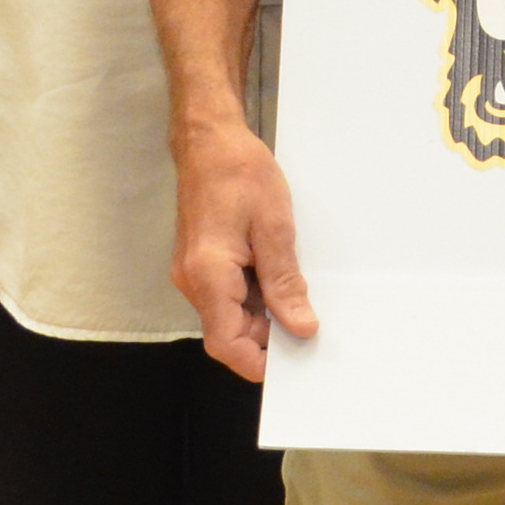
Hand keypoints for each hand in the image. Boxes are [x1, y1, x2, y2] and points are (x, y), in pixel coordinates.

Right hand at [170, 121, 314, 384]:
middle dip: (268, 338)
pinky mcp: (202, 264)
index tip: (295, 363)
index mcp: (208, 275)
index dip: (259, 363)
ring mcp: (195, 273)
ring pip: (230, 316)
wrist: (210, 140)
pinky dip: (256, 297)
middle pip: (229, 333)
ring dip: (264, 315)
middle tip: (310, 326)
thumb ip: (284, 282)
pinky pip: (229, 295)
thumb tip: (300, 327)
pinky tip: (281, 278)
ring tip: (299, 296)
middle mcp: (194, 281)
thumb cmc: (240, 173)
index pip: (226, 343)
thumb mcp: (274, 227)